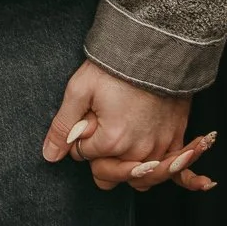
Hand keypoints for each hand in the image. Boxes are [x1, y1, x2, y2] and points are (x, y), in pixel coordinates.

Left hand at [43, 61, 191, 191]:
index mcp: (111, 141)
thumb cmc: (117, 66)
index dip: (80, 135)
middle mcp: (137, 151)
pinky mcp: (176, 139)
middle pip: (106, 175)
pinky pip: (164, 172)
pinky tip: (146, 150)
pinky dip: (153, 167)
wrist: (157, 46)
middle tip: (102, 126)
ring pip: (135, 180)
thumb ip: (63, 126)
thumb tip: (50, 155)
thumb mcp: (80, 89)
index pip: (81, 155)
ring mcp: (160, 147)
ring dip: (124, 166)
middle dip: (98, 157)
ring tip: (121, 139)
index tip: (89, 114)